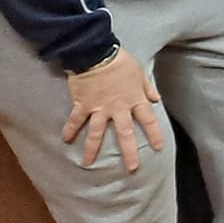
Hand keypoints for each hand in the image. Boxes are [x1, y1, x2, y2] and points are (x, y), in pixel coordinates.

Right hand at [61, 47, 162, 171]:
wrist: (96, 54)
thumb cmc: (120, 62)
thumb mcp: (140, 73)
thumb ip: (147, 88)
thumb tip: (156, 99)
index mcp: (135, 100)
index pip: (148, 120)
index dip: (154, 135)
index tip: (157, 148)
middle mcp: (118, 108)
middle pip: (125, 133)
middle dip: (129, 151)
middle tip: (131, 168)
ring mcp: (99, 108)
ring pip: (96, 133)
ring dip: (92, 149)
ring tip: (88, 163)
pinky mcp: (83, 105)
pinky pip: (75, 120)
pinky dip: (69, 129)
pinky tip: (66, 140)